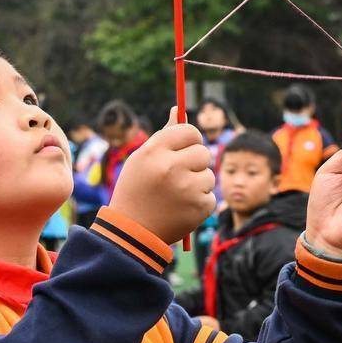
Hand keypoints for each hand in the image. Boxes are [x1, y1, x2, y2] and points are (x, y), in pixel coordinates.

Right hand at [106, 107, 215, 244]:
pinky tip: (181, 208)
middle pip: (204, 152)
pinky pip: (210, 196)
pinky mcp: (199, 208)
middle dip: (196, 162)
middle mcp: (171, 167)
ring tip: (177, 195)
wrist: (132, 233)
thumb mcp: (142, 160)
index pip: (189, 131)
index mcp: (155, 151)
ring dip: (198, 184)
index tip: (186, 148)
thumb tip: (179, 109)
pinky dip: (199, 203)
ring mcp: (187, 189)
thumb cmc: (136, 190)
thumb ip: (164, 136)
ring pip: (209, 175)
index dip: (190, 140)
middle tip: (180, 175)